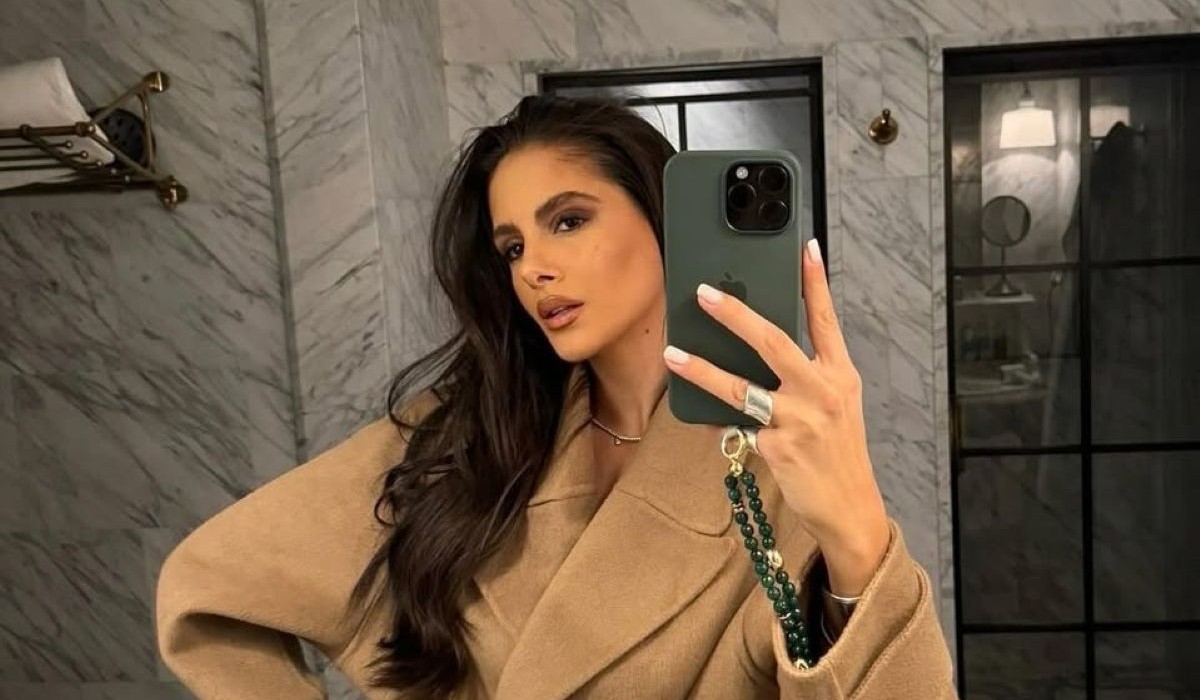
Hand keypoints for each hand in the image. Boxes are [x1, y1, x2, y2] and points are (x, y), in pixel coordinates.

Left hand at [662, 239, 889, 596]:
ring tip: (673, 354)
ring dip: (702, 369)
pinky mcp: (779, 448)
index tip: (806, 247)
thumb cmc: (837, 453)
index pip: (826, 320)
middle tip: (704, 293)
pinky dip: (714, 419)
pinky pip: (734, 426)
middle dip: (735, 314)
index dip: (816, 282)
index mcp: (840, 375)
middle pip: (773, 342)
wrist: (850, 507)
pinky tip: (696, 413)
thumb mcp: (835, 406)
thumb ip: (806, 375)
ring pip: (740, 387)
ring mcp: (800, 421)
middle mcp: (822, 392)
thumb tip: (757, 347)